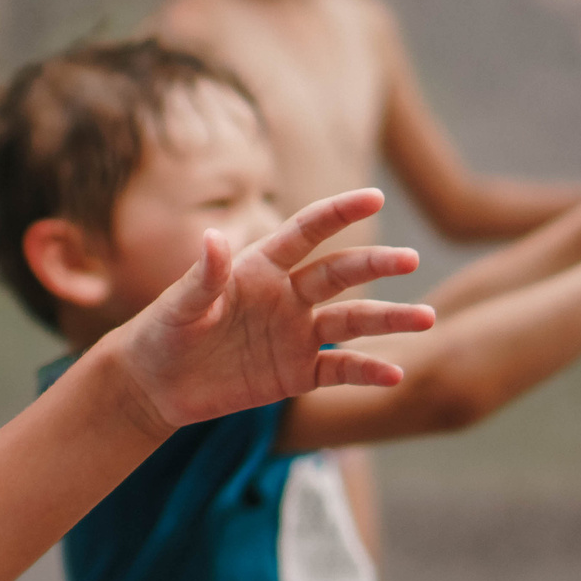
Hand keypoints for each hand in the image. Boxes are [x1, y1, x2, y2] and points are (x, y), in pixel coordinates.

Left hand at [104, 189, 433, 431]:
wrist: (156, 385)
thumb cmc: (162, 334)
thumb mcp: (178, 305)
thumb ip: (203, 275)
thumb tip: (213, 236)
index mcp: (260, 267)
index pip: (306, 232)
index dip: (337, 213)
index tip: (372, 195)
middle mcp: (287, 296)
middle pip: (340, 274)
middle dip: (375, 264)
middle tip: (410, 259)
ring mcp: (297, 334)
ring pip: (351, 321)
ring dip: (388, 318)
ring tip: (425, 318)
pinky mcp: (297, 373)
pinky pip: (340, 370)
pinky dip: (367, 371)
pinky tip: (395, 374)